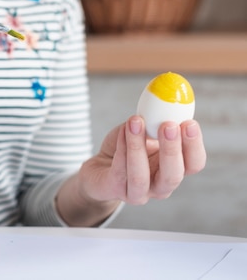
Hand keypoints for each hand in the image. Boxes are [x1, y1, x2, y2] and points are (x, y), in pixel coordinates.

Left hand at [78, 115, 205, 205]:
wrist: (99, 166)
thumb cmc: (125, 147)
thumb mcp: (144, 131)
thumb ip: (155, 120)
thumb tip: (164, 100)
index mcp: (174, 170)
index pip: (194, 164)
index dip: (194, 146)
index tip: (189, 122)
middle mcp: (159, 186)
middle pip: (173, 175)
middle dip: (172, 150)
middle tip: (169, 125)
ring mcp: (138, 192)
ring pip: (140, 176)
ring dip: (138, 147)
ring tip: (136, 121)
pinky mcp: (115, 190)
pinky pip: (118, 171)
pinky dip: (121, 147)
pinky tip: (123, 129)